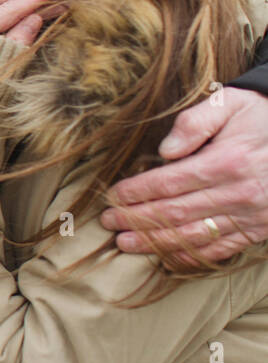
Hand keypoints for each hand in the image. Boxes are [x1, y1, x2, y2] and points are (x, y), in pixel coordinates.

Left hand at [102, 87, 267, 263]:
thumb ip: (194, 123)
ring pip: (194, 235)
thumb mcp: (231, 104)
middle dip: (136, 220)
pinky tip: (167, 258)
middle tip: (109, 224)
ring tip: (126, 244)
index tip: (112, 198)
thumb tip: (166, 151)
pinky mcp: (260, 229)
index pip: (168, 183)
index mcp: (226, 162)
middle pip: (175, 213)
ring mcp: (251, 215)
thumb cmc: (263, 116)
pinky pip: (221, 249)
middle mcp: (238, 193)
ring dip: (156, 242)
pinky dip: (191, 256)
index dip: (135, 193)